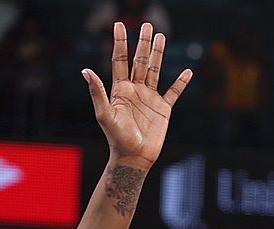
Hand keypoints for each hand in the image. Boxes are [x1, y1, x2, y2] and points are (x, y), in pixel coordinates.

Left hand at [83, 22, 191, 169]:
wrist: (133, 158)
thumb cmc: (116, 139)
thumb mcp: (104, 114)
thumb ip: (97, 92)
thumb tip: (85, 70)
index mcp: (120, 90)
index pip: (120, 61)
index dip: (120, 43)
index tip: (119, 25)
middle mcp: (134, 91)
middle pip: (140, 61)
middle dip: (143, 43)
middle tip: (147, 24)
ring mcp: (149, 99)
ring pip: (155, 71)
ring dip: (158, 54)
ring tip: (161, 36)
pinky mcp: (163, 109)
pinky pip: (174, 92)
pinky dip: (181, 82)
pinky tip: (188, 71)